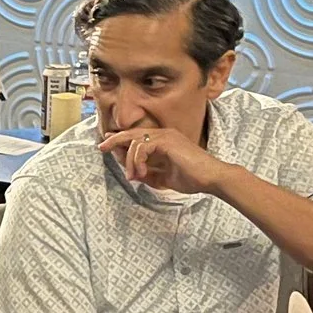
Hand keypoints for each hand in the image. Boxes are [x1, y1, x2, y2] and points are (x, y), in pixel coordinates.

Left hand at [98, 122, 224, 194]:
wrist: (210, 178)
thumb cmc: (192, 178)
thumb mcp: (163, 178)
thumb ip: (148, 174)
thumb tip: (132, 173)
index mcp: (164, 141)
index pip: (137, 137)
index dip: (121, 140)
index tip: (107, 146)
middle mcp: (164, 134)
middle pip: (132, 133)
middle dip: (115, 140)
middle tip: (102, 147)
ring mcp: (165, 136)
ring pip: (135, 142)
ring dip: (130, 161)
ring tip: (133, 176)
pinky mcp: (167, 141)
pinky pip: (142, 147)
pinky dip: (137, 161)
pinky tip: (141, 173)